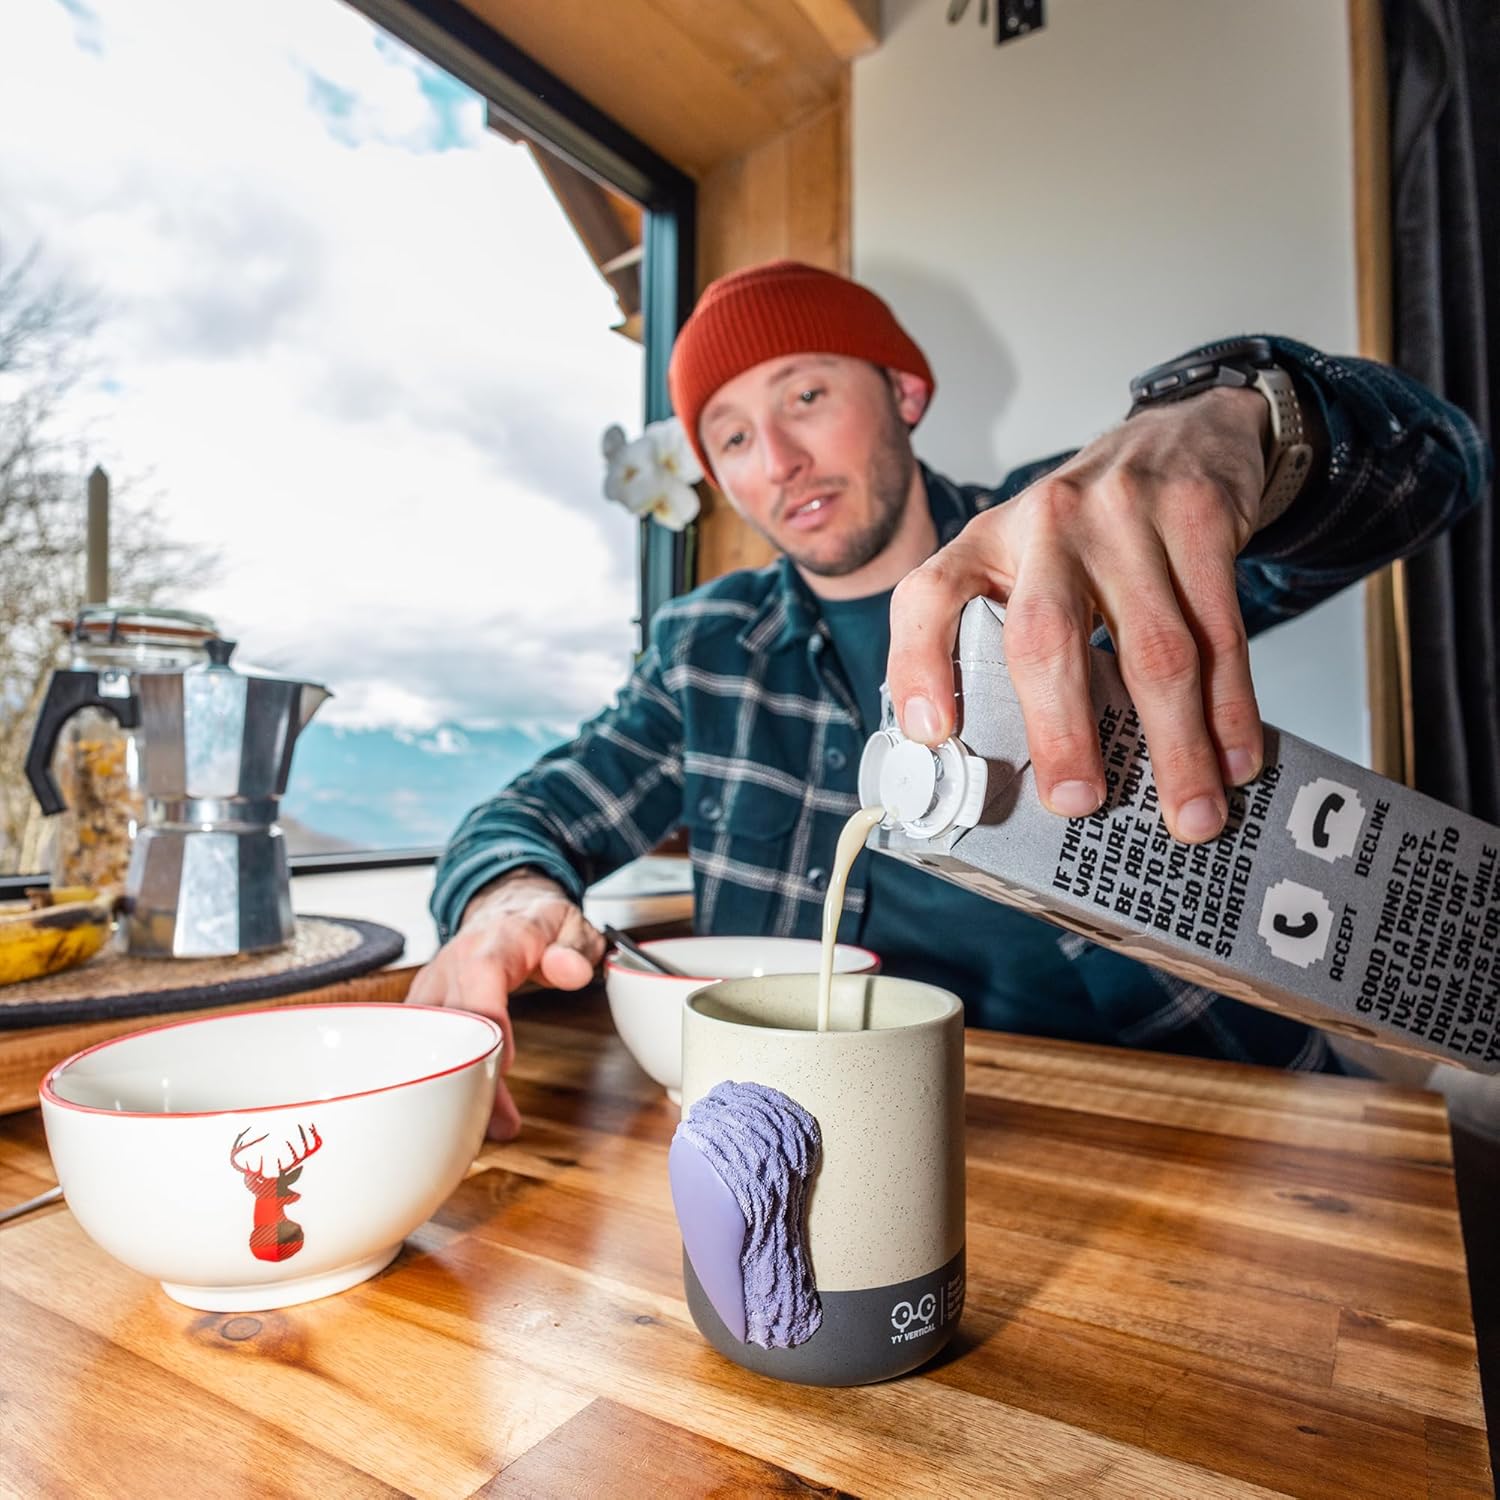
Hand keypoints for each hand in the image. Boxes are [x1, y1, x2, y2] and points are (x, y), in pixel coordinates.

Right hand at [405, 869, 603, 1139]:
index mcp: (493, 942)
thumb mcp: (571, 926)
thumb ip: (575, 949)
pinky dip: (432, 1082)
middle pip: (449, 1023)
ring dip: (447, 1088)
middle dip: (469, 1077)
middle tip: (503, 1123)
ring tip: (482, 1130)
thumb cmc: (538, 925)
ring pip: (423, 1043)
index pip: (481, 977)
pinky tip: (453, 1115)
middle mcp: (453, 964)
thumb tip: (570, 971)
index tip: (503, 1064)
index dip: (487, 1020)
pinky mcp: (420, 1009)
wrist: (504, 910)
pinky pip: (416, 1049)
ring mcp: (431, 988)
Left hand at [887, 387, 1271, 843]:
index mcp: (985, 541)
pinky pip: (1221, 630)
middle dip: (1061, 731)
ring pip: (1154, 647)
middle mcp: (1045, 521)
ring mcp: (1124, 514)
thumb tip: (1005, 768)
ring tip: (1189, 817)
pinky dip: (1232, 707)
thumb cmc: (1088, 531)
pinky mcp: (1199, 517)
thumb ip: (1003, 639)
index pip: (928, 596)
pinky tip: (1234, 758)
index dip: (918, 665)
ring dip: (1175, 744)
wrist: (1180, 434)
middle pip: (1046, 634)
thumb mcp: (1023, 559)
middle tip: (1076, 803)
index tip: (933, 735)